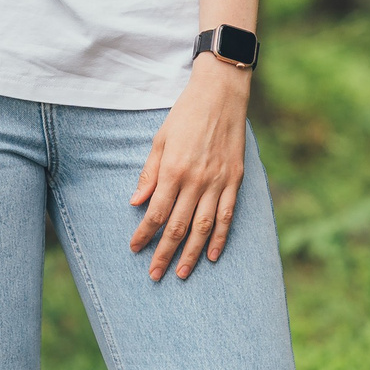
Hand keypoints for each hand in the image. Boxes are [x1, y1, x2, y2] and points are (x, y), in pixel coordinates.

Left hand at [128, 55, 250, 279]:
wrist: (221, 95)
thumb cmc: (185, 114)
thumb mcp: (160, 139)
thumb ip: (149, 173)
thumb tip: (136, 202)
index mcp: (173, 170)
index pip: (156, 212)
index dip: (144, 234)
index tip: (134, 248)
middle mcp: (196, 180)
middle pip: (178, 226)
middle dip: (164, 253)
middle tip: (154, 275)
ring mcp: (218, 182)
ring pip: (203, 227)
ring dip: (191, 253)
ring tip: (182, 273)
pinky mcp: (235, 180)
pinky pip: (227, 215)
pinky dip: (220, 238)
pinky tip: (212, 255)